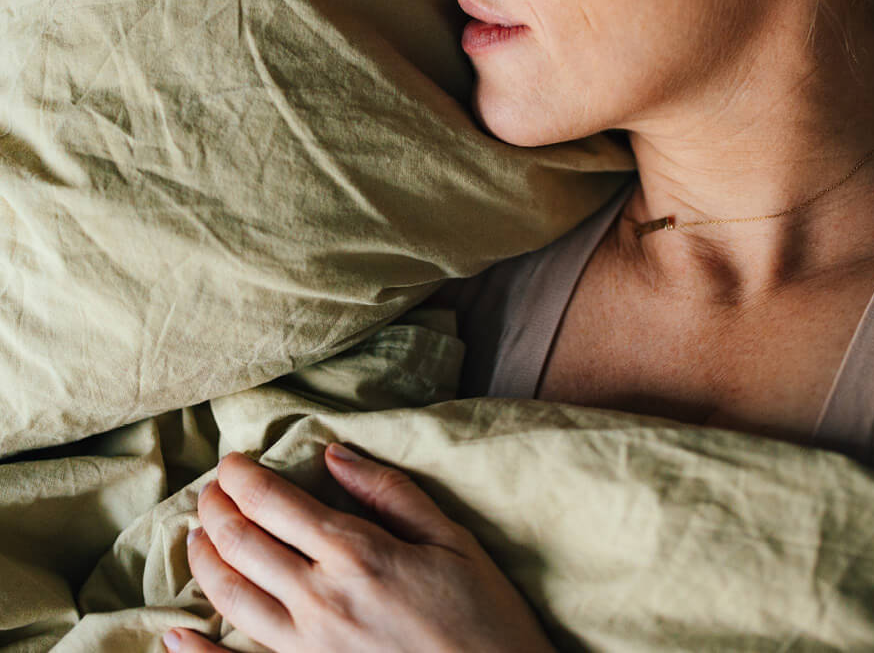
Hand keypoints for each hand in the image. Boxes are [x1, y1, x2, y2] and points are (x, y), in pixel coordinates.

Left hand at [166, 446, 555, 652]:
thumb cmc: (484, 615)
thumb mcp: (451, 539)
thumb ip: (389, 493)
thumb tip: (333, 455)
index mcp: (358, 554)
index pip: (276, 504)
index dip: (243, 477)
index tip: (231, 461)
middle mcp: (321, 600)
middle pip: (244, 545)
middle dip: (217, 509)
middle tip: (210, 489)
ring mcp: (308, 649)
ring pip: (232, 599)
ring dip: (206, 560)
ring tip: (198, 534)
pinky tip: (174, 633)